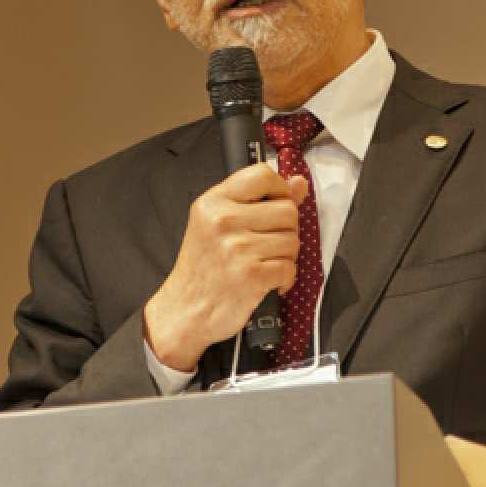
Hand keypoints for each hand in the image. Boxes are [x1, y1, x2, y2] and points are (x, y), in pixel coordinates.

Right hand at [143, 163, 308, 371]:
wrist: (185, 310)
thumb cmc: (203, 268)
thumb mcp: (217, 224)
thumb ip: (258, 201)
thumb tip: (299, 184)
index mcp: (213, 202)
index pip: (262, 175)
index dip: (280, 189)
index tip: (277, 204)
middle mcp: (224, 221)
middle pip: (287, 210)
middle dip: (286, 229)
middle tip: (268, 245)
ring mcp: (237, 248)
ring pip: (292, 240)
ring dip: (286, 256)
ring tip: (264, 264)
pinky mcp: (251, 275)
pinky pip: (290, 268)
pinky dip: (285, 279)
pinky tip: (268, 282)